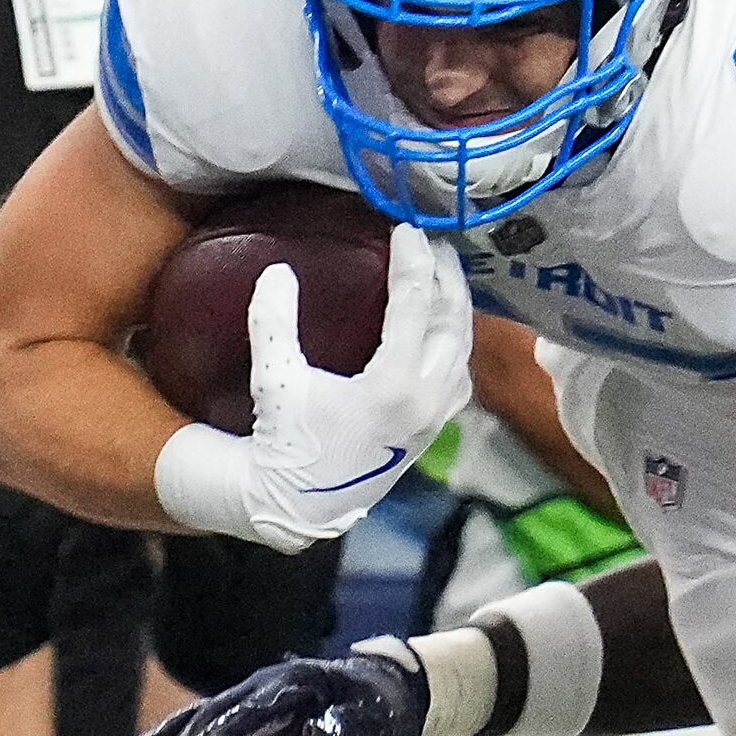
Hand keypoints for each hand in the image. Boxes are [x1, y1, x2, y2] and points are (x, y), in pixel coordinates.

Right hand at [116, 649, 426, 735]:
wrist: (379, 694)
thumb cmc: (379, 709)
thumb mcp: (372, 721)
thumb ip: (346, 729)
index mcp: (296, 686)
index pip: (257, 709)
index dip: (230, 727)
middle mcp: (265, 690)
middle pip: (214, 713)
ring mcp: (250, 706)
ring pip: (196, 722)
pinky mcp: (242, 725)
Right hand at [155, 222, 471, 550]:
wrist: (302, 505)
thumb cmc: (286, 443)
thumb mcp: (274, 380)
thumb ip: (273, 323)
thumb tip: (278, 271)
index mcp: (394, 386)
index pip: (415, 305)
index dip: (412, 261)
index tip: (406, 229)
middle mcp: (427, 400)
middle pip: (453, 321)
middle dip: (446, 276)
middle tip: (431, 242)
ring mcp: (436, 417)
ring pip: (463, 349)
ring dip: (456, 307)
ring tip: (442, 274)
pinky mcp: (435, 428)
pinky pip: (460, 374)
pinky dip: (456, 341)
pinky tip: (442, 325)